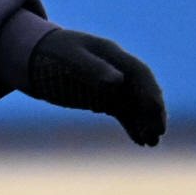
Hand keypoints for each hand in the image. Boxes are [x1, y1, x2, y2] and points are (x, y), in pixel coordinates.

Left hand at [28, 28, 165, 145]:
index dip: (150, 91)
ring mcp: (111, 84)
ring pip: (135, 104)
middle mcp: (117, 69)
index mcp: (112, 54)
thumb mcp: (70, 57)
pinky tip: (140, 141)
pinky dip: (132, 125)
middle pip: (142, 90)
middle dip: (153, 111)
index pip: (139, 73)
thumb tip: (118, 82)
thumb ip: (92, 68)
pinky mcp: (103, 97)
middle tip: (159, 132)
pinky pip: (123, 112)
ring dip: (145, 122)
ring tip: (152, 144)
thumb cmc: (53, 51)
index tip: (156, 110)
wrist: (36, 53)